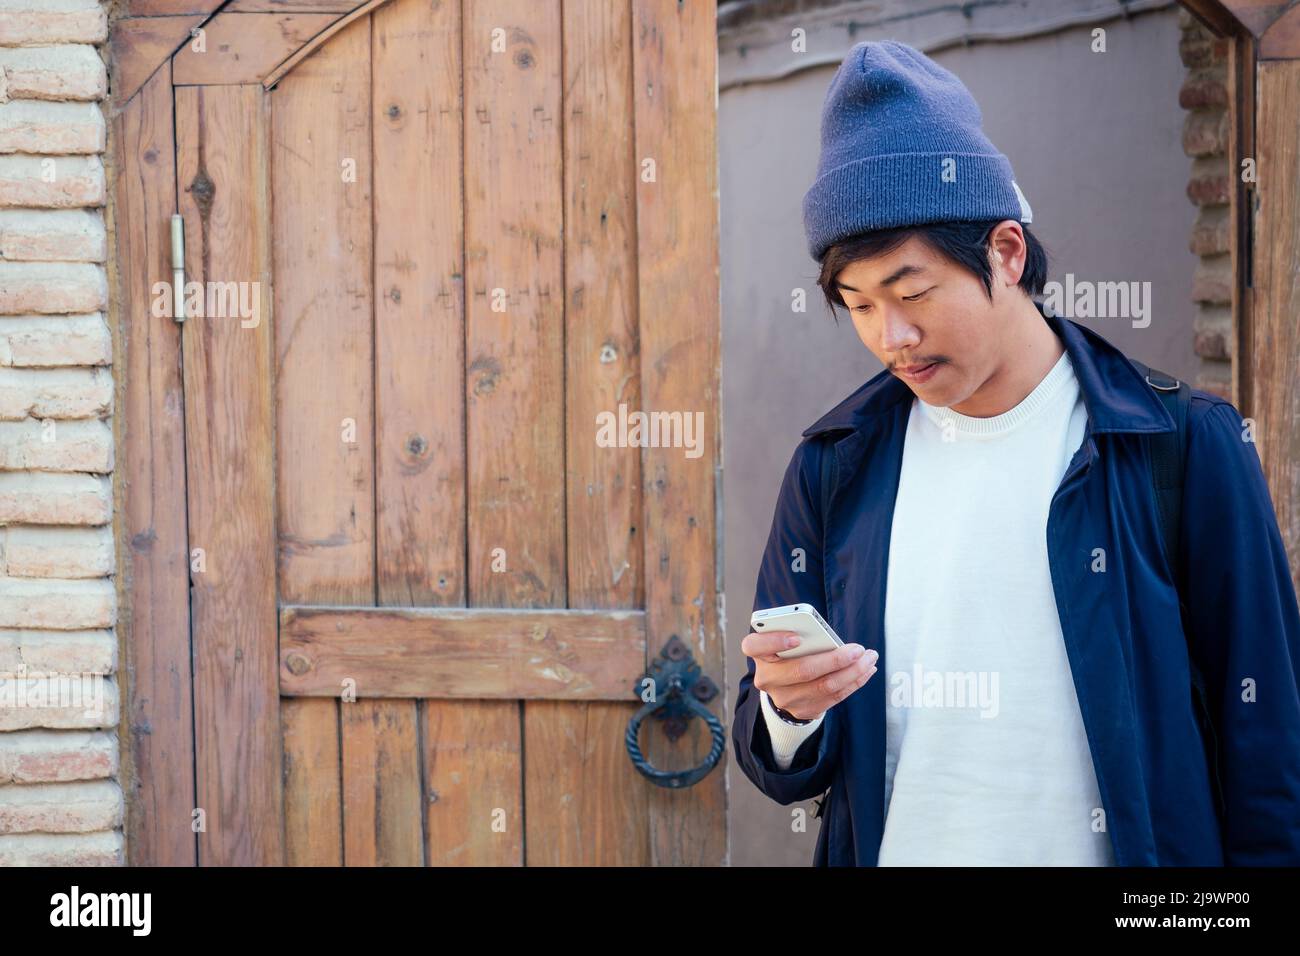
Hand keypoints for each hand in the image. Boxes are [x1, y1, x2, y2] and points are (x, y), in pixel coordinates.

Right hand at [741, 630, 878, 721]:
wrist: (784, 686)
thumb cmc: (790, 652)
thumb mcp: (787, 639)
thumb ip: (801, 634)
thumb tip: (831, 640)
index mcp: (759, 654)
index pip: (755, 646)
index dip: (774, 641)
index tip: (797, 638)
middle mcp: (767, 678)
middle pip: (802, 670)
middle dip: (836, 660)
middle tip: (858, 649)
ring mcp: (784, 698)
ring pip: (824, 686)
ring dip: (853, 672)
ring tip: (869, 658)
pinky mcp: (802, 711)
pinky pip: (833, 698)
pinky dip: (853, 683)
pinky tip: (866, 671)